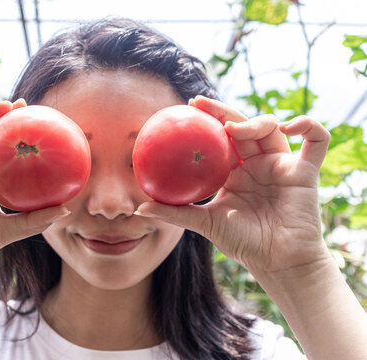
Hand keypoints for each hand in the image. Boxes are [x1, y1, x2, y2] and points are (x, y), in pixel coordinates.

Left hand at [135, 96, 331, 275]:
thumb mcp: (205, 224)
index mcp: (234, 172)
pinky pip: (316, 141)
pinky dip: (309, 126)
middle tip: (199, 103)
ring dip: (253, 122)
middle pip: (242, 126)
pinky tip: (289, 125)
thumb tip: (138, 209)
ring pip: (271, 128)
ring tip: (232, 128)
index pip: (219, 139)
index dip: (205, 122)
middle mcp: (257, 164)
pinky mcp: (305, 171)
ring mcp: (281, 165)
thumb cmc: (243, 243)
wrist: (276, 262)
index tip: (185, 109)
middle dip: (222, 111)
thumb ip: (175, 213)